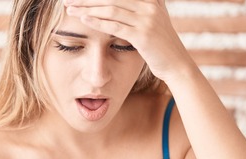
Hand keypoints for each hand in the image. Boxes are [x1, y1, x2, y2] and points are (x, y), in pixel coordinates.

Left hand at [64, 0, 194, 82]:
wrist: (176, 64)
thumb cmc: (160, 45)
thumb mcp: (153, 20)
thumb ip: (139, 9)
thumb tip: (118, 5)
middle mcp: (149, 4)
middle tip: (68, 0)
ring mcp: (147, 18)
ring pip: (110, 9)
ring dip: (87, 9)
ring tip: (70, 10)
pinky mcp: (143, 34)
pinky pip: (115, 26)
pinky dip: (97, 22)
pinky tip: (84, 20)